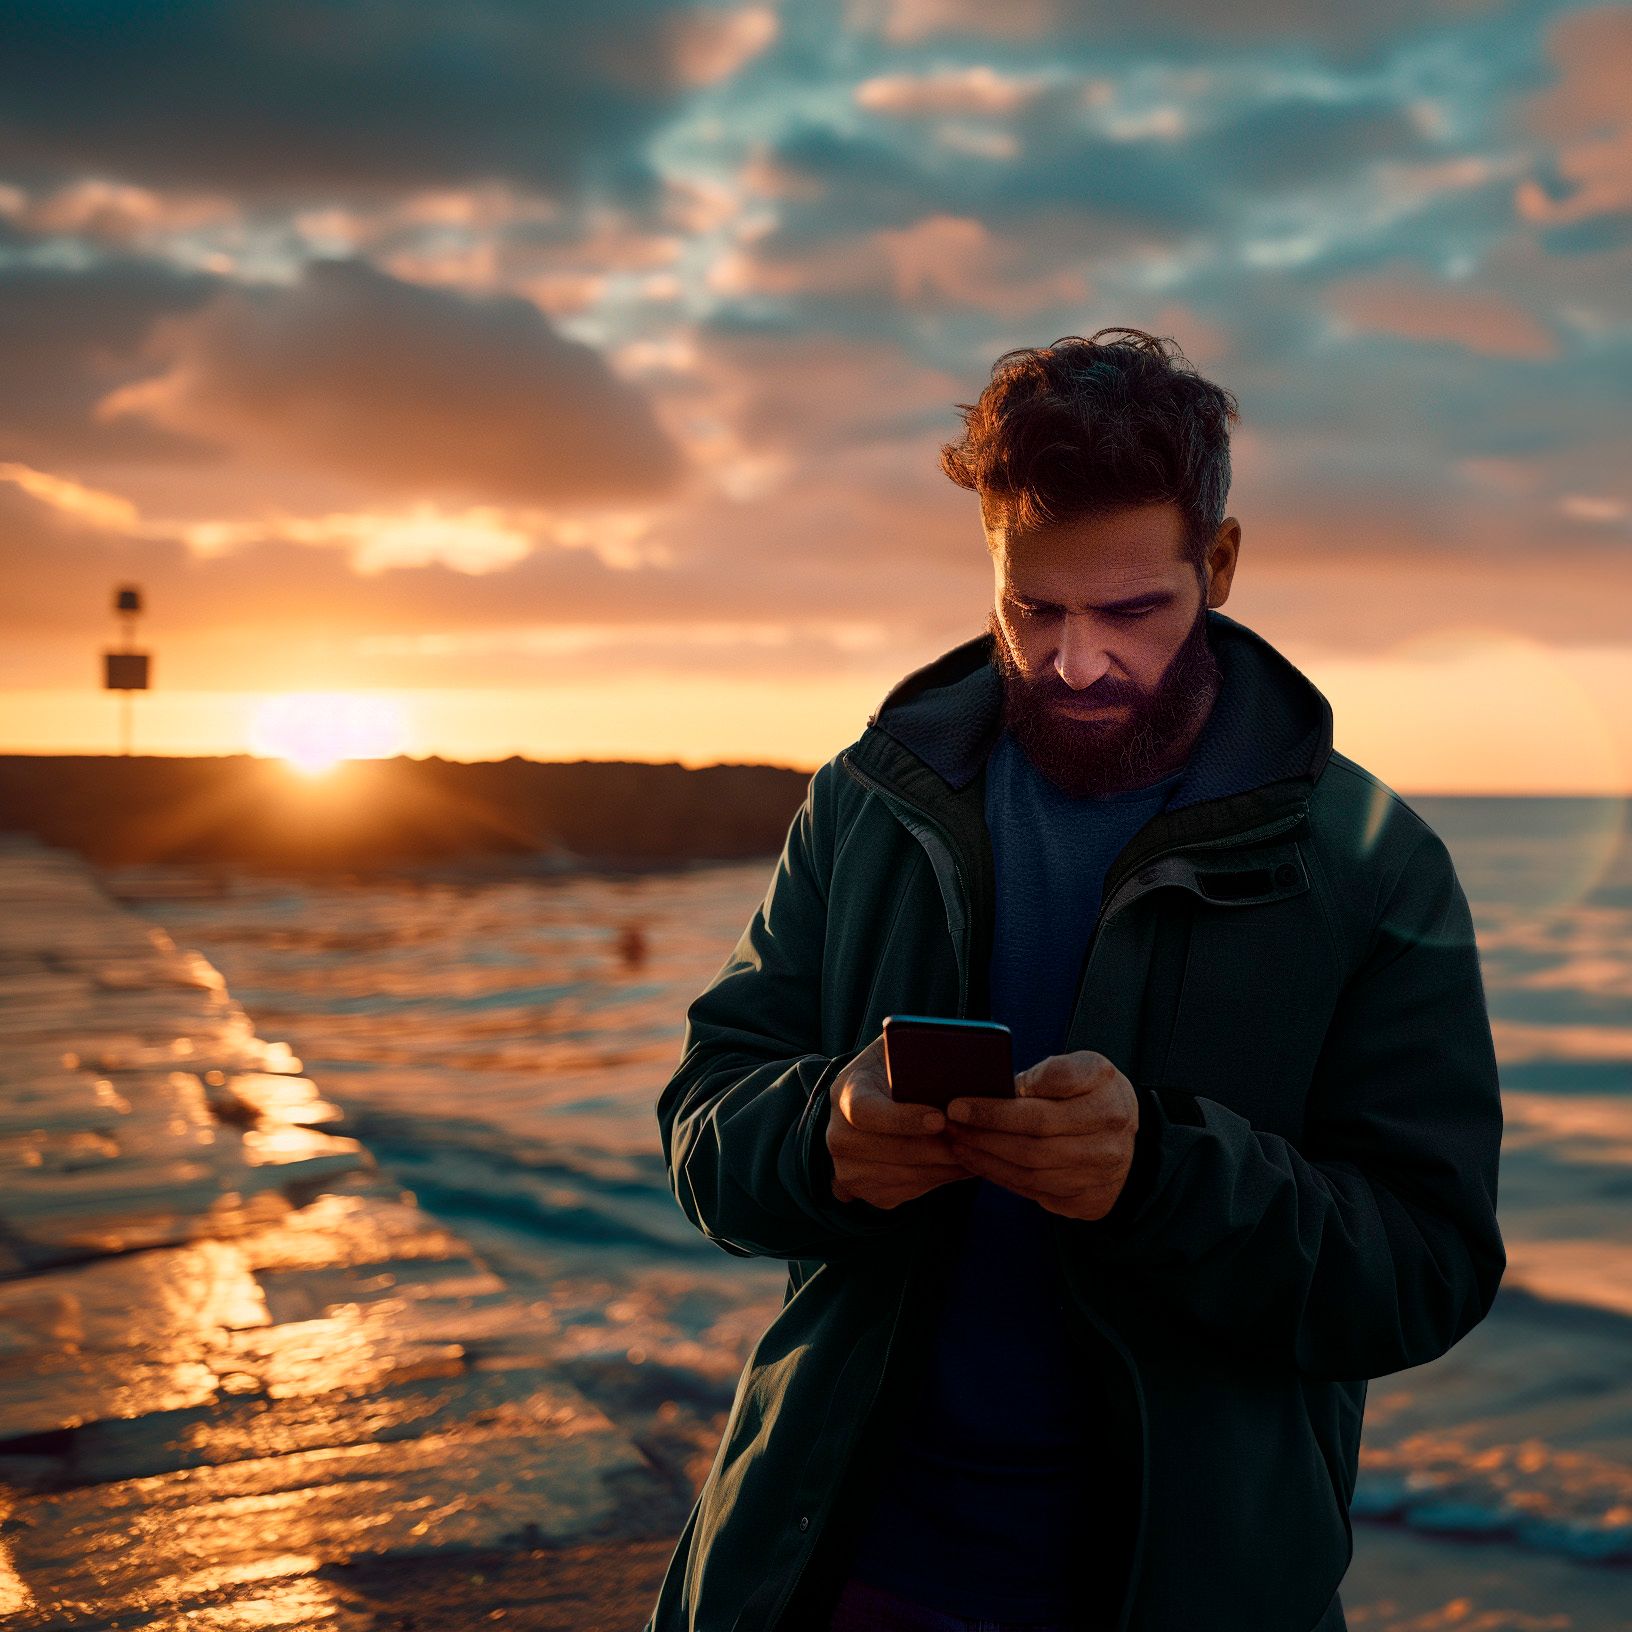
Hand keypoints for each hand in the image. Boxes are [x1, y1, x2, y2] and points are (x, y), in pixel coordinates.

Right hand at [827, 1034, 977, 1209]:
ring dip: (944, 1167)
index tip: (940, 1119)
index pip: (866, 1112)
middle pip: (892, 1151)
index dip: (903, 1119)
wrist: (867, 1101)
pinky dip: (937, 1181)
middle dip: (938, 1148)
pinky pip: (907, 1192)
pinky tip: (958, 1165)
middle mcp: (838, 1134)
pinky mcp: (863, 1191)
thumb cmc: (894, 1070)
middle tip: (973, 1140)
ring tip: (975, 1151)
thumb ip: (918, 1050)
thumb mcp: (900, 1049)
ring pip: (904, 1176)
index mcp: (846, 1093)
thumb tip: (955, 1052)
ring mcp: (847, 1167)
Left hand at [944, 1050, 1138, 1220]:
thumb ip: (1054, 1073)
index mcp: (1108, 1105)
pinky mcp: (1086, 1202)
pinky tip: (978, 1160)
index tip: (958, 1105)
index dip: (995, 1111)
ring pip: (1030, 1172)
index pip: (1041, 1112)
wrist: (1129, 1138)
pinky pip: (1034, 1191)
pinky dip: (1000, 1176)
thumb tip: (1009, 1089)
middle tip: (949, 1124)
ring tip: (956, 1141)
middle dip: (983, 1135)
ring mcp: (1098, 1179)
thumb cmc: (1096, 1094)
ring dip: (986, 1158)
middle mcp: (1107, 1147)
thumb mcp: (1087, 1068)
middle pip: (1032, 1145)